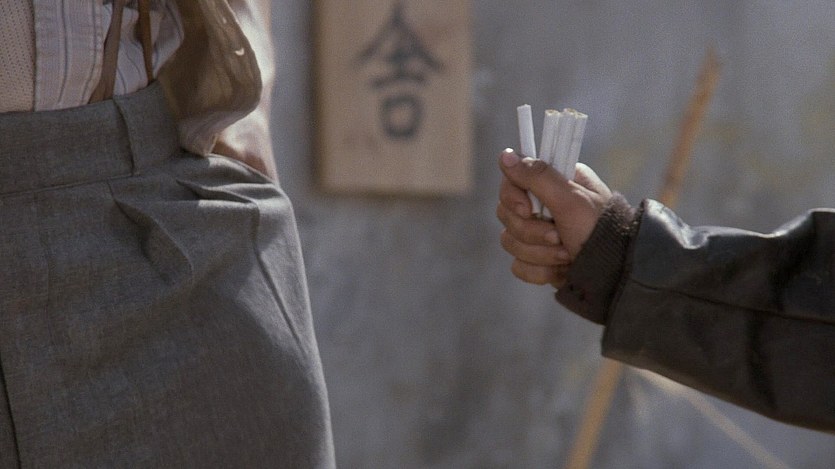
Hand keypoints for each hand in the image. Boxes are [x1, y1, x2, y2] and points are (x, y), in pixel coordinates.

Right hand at [496, 149, 612, 286]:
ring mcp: (540, 235)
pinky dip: (540, 271)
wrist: (617, 273)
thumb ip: (538, 176)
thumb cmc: (600, 231)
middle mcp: (545, 205)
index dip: (514, 199)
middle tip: (559, 236)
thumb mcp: (571, 199)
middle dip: (533, 232)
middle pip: (508, 216)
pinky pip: (519, 266)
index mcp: (554, 183)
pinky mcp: (539, 260)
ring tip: (566, 254)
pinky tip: (561, 269)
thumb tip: (504, 156)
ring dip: (540, 253)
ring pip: (511, 242)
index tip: (529, 210)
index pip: (511, 183)